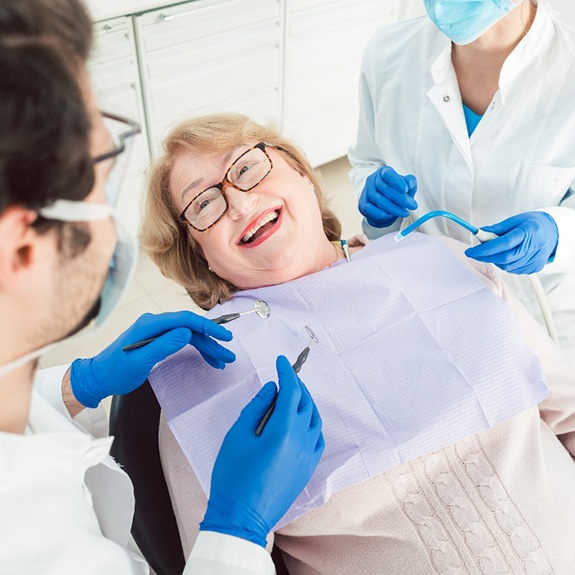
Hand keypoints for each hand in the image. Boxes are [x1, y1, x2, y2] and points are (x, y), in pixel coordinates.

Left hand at [70, 311, 234, 407]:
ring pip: (189, 335)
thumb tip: (186, 333)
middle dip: (211, 341)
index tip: (224, 337)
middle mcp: (155, 324)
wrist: (98, 378)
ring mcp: (157, 331)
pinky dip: (196, 349)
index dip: (207, 327)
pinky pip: (182, 341)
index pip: (185, 320)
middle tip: (228, 355)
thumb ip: (163, 346)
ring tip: (222, 360)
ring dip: (206, 347)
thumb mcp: (139, 361)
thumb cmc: (115, 371)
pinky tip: (207, 358)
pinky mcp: (158, 340)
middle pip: (190, 328)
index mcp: (150, 325)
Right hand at [200, 355, 324, 546]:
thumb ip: (256, 408)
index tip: (282, 360)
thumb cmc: (233, 476)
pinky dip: (311, 422)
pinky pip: (317, 437)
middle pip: (305, 402)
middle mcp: (302, 440)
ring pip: (315, 419)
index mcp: (283, 430)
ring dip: (305, 402)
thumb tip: (271, 389)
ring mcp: (308, 456)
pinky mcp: (309, 469)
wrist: (242, 518)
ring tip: (291, 395)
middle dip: (296, 385)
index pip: (291, 391)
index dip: (287, 372)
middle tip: (285, 375)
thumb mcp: (237, 436)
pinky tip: (300, 421)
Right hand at [358, 165, 417, 227]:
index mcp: (384, 172)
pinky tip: (391, 216)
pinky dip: (381, 214)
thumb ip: (410, 182)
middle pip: (384, 188)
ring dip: (392, 208)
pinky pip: (370, 209)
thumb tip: (408, 183)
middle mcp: (372, 179)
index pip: (388, 174)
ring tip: (404, 213)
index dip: (396, 182)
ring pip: (377, 199)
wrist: (385, 205)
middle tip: (412, 206)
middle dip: (400, 198)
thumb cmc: (398, 192)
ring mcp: (366, 191)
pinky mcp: (362, 204)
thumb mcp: (408, 185)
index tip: (406, 190)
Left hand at [465, 211, 558, 273]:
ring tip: (494, 251)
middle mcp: (533, 247)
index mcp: (527, 232)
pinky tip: (506, 256)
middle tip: (474, 253)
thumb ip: (497, 229)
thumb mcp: (514, 221)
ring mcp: (535, 259)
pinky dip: (505, 264)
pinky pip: (514, 270)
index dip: (484, 249)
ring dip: (495, 260)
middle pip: (504, 258)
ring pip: (507, 266)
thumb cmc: (531, 224)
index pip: (503, 244)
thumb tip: (480, 233)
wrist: (553, 232)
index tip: (470, 251)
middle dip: (486, 257)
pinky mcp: (535, 267)